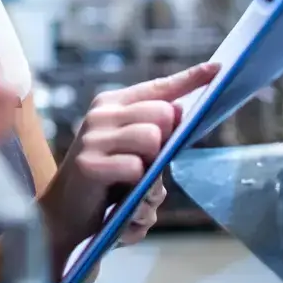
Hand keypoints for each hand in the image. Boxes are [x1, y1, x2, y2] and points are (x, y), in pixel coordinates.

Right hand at [38, 62, 217, 264]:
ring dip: (152, 168)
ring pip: (151, 138)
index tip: (218, 68)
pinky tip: (121, 198)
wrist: (64, 214)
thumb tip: (179, 113)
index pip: (159, 87)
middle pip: (163, 113)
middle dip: (166, 141)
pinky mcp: (89, 164)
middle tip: (148, 164)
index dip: (190, 78)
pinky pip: (135, 168)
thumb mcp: (134, 152)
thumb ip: (156, 133)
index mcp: (114, 105)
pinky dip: (137, 187)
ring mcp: (93, 137)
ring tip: (137, 185)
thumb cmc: (107, 182)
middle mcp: (101, 114)